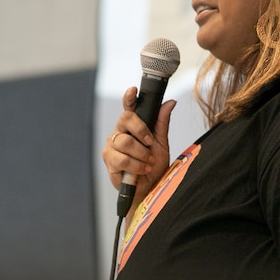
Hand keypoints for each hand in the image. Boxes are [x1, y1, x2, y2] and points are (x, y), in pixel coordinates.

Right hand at [103, 87, 176, 206]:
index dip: (129, 98)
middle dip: (141, 130)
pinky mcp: (109, 160)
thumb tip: (170, 102)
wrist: (149, 189)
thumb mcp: (162, 143)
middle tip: (151, 143)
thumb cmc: (153, 165)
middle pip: (125, 119)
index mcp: (133, 126)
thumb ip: (162, 123)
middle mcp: (120, 132)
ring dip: (141, 154)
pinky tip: (141, 170)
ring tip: (148, 162)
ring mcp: (112, 145)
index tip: (133, 90)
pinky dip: (136, 165)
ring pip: (125, 141)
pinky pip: (122, 159)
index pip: (129, 107)